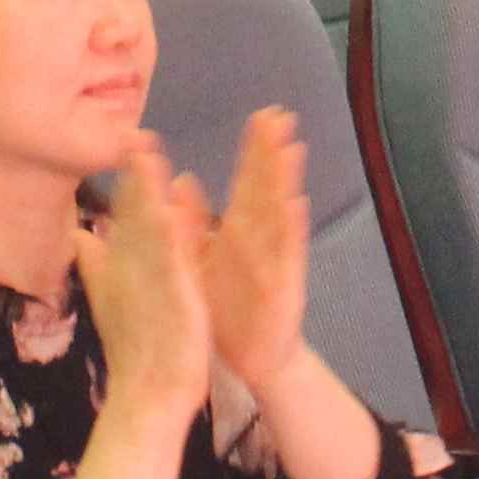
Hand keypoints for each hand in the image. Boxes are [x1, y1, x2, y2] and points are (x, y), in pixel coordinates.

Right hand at [71, 148, 220, 427]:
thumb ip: (97, 262)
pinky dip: (171, 239)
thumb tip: (79, 233)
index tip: (131, 135)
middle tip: (133, 130)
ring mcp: (151, 285)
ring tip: (147, 154)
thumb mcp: (111, 295)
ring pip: (148, 231)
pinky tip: (170, 212)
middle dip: (136, 172)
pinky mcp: (172, 303)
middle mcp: (133, 269)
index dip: (131, 175)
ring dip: (147, 192)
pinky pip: (173, 266)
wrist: (145, 398)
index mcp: (127, 263)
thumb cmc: (134, 346)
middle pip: (134, 214)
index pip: (127, 212)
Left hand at [189, 109, 312, 390]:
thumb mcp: (201, 262)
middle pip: (268, 190)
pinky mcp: (281, 289)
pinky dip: (292, 231)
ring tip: (292, 148)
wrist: (250, 362)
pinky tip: (296, 205)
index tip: (262, 115)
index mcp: (240, 234)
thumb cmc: (228, 312)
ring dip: (287, 182)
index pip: (249, 183)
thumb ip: (192, 223)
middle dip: (273, 154)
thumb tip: (181, 180)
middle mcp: (261, 242)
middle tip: (281, 115)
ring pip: (280, 215)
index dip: (256, 151)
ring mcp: (274, 263)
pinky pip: (286, 258)